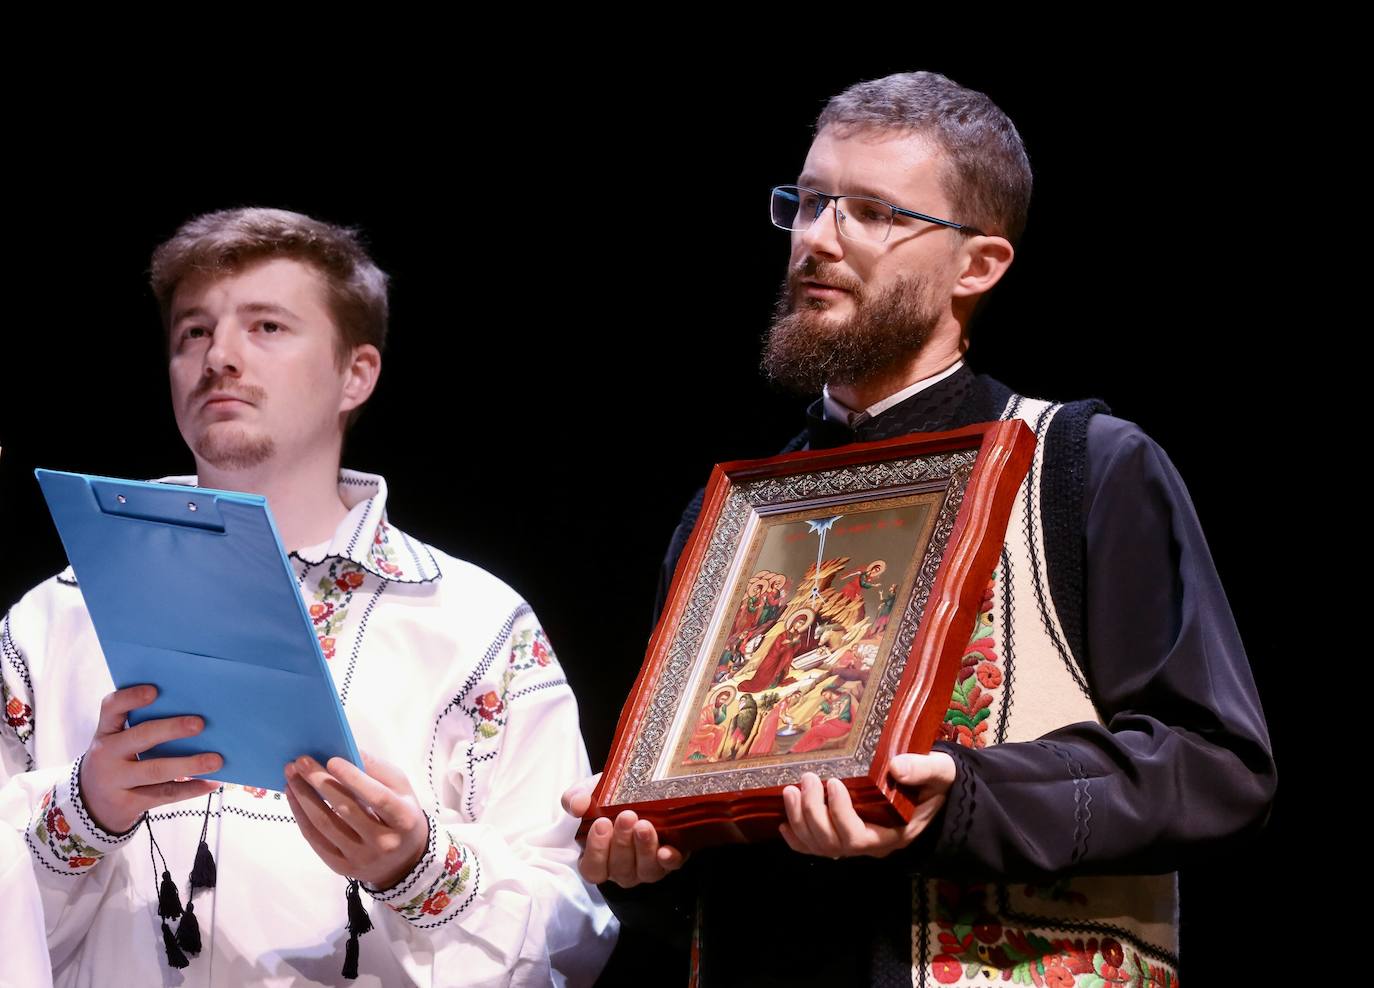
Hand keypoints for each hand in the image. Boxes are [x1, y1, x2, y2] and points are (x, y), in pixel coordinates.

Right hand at [80, 685, 221, 833]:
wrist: (91, 806)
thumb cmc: (118, 761)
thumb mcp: (118, 742)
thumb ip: (142, 727)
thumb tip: (194, 716)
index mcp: (105, 731)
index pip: (112, 707)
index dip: (131, 697)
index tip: (155, 690)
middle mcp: (106, 754)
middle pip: (141, 737)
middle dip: (172, 729)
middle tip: (200, 724)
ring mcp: (115, 781)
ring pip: (156, 770)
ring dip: (189, 764)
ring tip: (216, 760)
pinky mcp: (127, 804)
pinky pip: (164, 794)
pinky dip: (191, 788)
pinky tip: (211, 783)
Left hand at [284, 751, 427, 888]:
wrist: (403, 861)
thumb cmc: (401, 814)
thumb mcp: (401, 789)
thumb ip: (377, 769)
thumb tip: (346, 751)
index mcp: (404, 819)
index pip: (378, 797)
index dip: (354, 779)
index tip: (331, 760)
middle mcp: (384, 843)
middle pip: (346, 810)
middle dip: (320, 783)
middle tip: (301, 762)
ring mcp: (361, 858)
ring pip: (325, 826)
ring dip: (303, 798)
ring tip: (291, 776)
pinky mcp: (341, 867)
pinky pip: (316, 840)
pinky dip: (301, 816)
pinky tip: (293, 797)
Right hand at [561, 774, 686, 886]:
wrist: (644, 788)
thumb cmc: (611, 797)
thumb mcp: (591, 793)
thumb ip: (578, 798)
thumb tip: (577, 805)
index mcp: (599, 858)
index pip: (593, 868)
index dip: (596, 850)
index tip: (601, 823)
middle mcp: (623, 869)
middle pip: (620, 869)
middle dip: (622, 842)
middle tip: (626, 816)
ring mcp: (647, 866)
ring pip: (645, 870)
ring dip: (644, 848)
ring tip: (644, 824)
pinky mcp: (671, 859)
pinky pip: (671, 866)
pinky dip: (669, 859)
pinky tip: (666, 850)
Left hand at [779, 751, 956, 858]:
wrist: (935, 790)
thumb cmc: (935, 781)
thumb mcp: (939, 771)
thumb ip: (921, 769)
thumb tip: (896, 767)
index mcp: (895, 833)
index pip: (860, 838)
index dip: (841, 814)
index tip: (833, 782)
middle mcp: (874, 845)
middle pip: (834, 844)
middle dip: (814, 813)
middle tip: (807, 779)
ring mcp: (857, 843)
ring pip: (821, 847)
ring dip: (801, 821)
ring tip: (791, 791)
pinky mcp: (844, 836)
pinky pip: (816, 848)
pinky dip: (797, 839)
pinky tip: (784, 822)